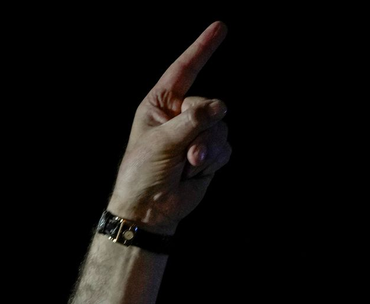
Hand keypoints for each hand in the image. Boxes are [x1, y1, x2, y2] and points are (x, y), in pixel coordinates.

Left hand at [107, 21, 231, 233]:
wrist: (149, 209)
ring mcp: (197, 134)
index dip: (202, 49)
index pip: (184, 70)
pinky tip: (195, 174)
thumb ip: (192, 120)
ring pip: (221, 127)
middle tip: (185, 154)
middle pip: (209, 105)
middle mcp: (180, 115)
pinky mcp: (210, 153)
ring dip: (207, 150)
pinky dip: (214, 162)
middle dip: (202, 129)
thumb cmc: (143, 173)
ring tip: (187, 167)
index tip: (220, 27)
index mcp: (160, 104)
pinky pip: (226, 147)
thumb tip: (221, 106)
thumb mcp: (162, 142)